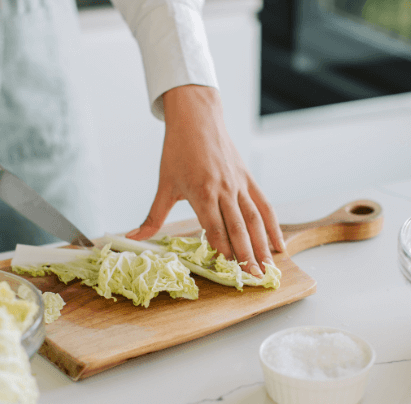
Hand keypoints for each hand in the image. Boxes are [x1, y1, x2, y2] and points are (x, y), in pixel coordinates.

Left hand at [126, 85, 284, 275]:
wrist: (197, 117)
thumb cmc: (178, 150)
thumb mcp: (164, 184)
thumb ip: (152, 217)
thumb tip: (132, 238)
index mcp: (202, 192)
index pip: (215, 228)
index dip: (223, 251)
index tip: (228, 272)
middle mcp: (225, 190)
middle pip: (239, 228)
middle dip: (248, 256)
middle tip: (255, 278)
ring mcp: (239, 185)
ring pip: (255, 220)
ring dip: (263, 246)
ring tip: (269, 268)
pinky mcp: (248, 180)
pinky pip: (264, 206)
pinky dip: (273, 227)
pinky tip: (278, 245)